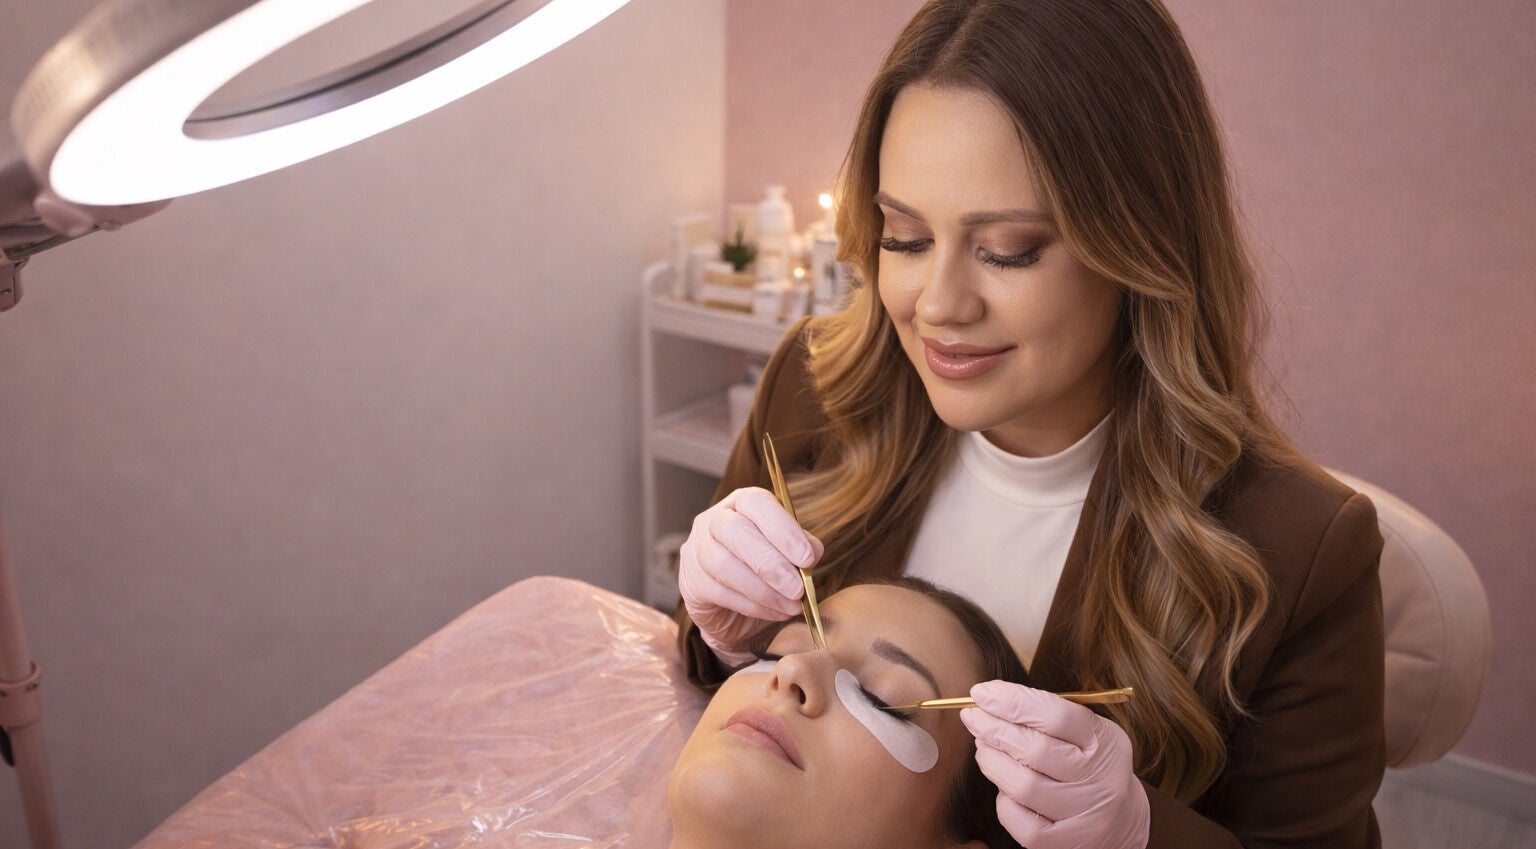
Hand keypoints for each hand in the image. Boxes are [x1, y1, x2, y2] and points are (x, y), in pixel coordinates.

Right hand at [678, 487, 822, 666]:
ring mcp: (697, 550)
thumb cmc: (766, 573)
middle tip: (798, 589)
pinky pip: (720, 593)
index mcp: (742, 503)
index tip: (807, 558)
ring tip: (792, 606)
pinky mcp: (691, 583)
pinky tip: (776, 612)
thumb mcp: (789, 557)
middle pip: (735, 530)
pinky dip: (753, 606)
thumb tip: (812, 552)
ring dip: (764, 590)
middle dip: (771, 563)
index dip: (783, 529)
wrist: (736, 611)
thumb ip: (801, 549)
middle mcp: (714, 520)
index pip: (757, 502)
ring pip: (724, 564)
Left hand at [961, 681, 1149, 848]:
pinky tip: (1004, 788)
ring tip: (984, 749)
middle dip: (992, 728)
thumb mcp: (1085, 733)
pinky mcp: (1065, 843)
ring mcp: (1084, 813)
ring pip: (1022, 785)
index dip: (1011, 701)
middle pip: (1033, 749)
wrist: (1122, 820)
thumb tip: (990, 700)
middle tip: (973, 718)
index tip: (981, 693)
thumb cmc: (1089, 765)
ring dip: (992, 761)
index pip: (1054, 715)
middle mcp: (1099, 778)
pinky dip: (1003, 801)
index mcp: (1104, 741)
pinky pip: (1019, 821)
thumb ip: (1046, 715)